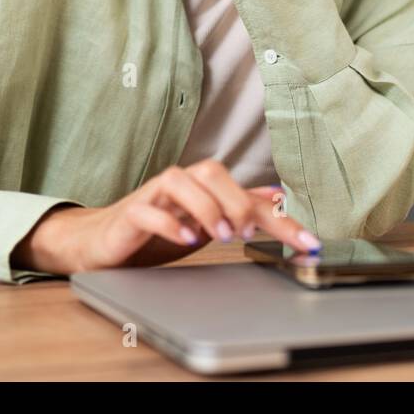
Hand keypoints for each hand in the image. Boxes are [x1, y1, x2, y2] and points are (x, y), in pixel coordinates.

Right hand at [22, 160, 320, 273]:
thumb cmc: (158, 229)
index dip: (281, 218)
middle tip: (246, 233)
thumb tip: (279, 196)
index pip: (248, 194)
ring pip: (180, 180)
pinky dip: (169, 223)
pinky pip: (147, 211)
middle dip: (236, 201)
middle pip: (212, 171)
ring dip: (206, 207)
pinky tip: (186, 238)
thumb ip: (242, 209)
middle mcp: (181, 186)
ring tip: (220, 234)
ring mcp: (153, 197)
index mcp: (203, 188)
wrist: (104, 242)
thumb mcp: (208, 223)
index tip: (308, 242)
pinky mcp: (129, 215)